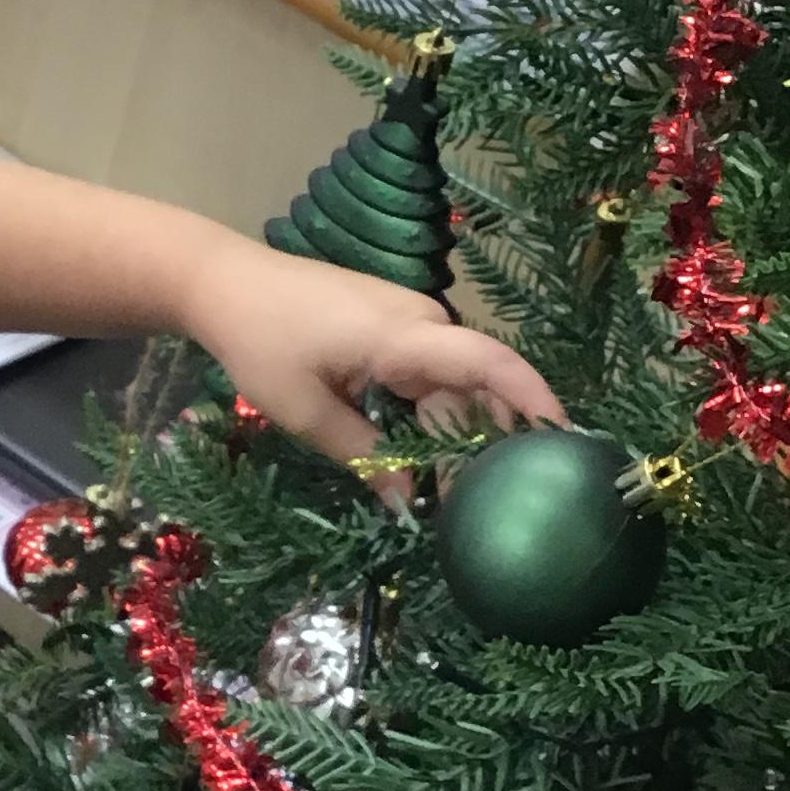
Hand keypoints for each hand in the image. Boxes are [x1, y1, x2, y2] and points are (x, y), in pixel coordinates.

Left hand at [189, 245, 561, 466]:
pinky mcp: (391, 325)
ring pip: (450, 384)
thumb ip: (364, 457)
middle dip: (492, 439)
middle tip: (504, 498)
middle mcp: (419, 321)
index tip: (565, 439)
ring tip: (464, 491)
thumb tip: (408, 506)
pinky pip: (428, 373)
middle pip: (475, 385)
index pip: (490, 364)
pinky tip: (428, 456)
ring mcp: (406, 319)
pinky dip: (432, 413)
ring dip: (456, 431)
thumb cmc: (261, 343)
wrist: (224, 283)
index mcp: (404, 337)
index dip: (534, 399)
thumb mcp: (306, 413)